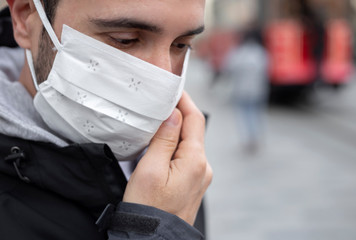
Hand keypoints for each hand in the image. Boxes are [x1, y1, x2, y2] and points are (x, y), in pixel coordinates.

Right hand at [123, 92, 212, 224]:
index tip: (173, 87)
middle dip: (178, 114)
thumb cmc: (148, 206)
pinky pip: (187, 156)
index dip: (185, 100)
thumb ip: (164, 139)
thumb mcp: (151, 169)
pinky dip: (176, 145)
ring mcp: (200, 176)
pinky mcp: (193, 182)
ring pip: (189, 143)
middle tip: (159, 101)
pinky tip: (161, 144)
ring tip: (156, 121)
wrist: (154, 237)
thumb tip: (174, 114)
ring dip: (175, 130)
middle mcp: (203, 167)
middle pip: (193, 130)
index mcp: (195, 160)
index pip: (195, 119)